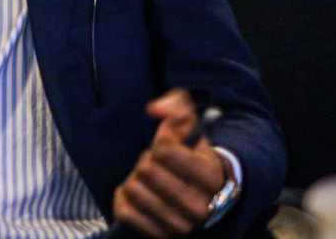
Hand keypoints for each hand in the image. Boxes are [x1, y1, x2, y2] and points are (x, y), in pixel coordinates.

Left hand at [113, 89, 230, 237]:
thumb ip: (176, 108)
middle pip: (147, 171)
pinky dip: (124, 199)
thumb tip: (155, 109)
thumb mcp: (192, 127)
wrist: (204, 194)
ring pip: (134, 190)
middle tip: (157, 166)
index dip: (160, 144)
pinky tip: (138, 196)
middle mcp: (201, 206)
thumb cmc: (192, 156)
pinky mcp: (160, 234)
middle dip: (147, 163)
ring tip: (150, 182)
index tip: (167, 149)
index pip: (165, 151)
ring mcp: (181, 224)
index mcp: (211, 177)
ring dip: (135, 180)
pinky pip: (125, 212)